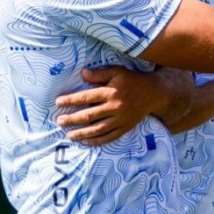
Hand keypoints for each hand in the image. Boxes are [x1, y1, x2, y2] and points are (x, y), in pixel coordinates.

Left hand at [55, 66, 191, 145]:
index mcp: (111, 92)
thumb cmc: (133, 80)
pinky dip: (96, 141)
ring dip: (81, 132)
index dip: (71, 100)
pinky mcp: (125, 127)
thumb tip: (82, 73)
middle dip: (72, 119)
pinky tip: (86, 141)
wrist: (154, 93)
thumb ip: (100, 74)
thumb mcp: (118, 72)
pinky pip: (109, 137)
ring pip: (97, 129)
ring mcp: (120, 119)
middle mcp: (115, 107)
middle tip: (59, 121)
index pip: (86, 97)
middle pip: (89, 115)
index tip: (58, 102)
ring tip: (69, 135)